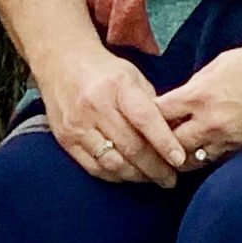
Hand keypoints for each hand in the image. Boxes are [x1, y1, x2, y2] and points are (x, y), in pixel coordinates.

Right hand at [41, 49, 185, 185]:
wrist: (61, 63)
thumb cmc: (105, 71)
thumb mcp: (133, 77)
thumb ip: (152, 105)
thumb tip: (174, 134)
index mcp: (118, 87)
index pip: (145, 120)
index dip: (165, 142)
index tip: (180, 160)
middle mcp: (96, 107)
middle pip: (131, 147)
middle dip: (155, 168)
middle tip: (171, 179)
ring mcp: (78, 125)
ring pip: (113, 162)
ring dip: (137, 176)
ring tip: (153, 179)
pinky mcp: (65, 139)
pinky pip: (94, 167)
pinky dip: (115, 176)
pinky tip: (129, 176)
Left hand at [155, 41, 241, 171]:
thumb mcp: (222, 62)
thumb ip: (197, 83)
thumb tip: (181, 98)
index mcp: (200, 94)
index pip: (157, 113)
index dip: (145, 117)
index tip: (140, 117)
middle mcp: (210, 121)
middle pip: (168, 144)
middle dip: (157, 144)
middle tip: (150, 142)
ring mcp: (229, 138)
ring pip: (191, 160)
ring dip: (180, 156)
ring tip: (171, 154)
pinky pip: (215, 159)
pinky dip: (206, 157)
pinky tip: (202, 151)